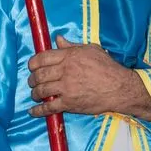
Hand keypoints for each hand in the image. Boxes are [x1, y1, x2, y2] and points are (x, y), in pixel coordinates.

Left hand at [29, 38, 147, 118]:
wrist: (118, 87)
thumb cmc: (107, 66)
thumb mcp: (91, 50)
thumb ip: (72, 46)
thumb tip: (58, 39)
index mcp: (70, 56)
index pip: (43, 57)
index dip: (33, 63)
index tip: (32, 66)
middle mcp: (66, 71)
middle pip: (39, 75)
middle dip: (32, 79)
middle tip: (32, 82)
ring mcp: (66, 88)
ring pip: (41, 90)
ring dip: (34, 93)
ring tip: (36, 94)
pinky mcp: (68, 103)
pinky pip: (48, 107)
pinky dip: (38, 110)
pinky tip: (33, 111)